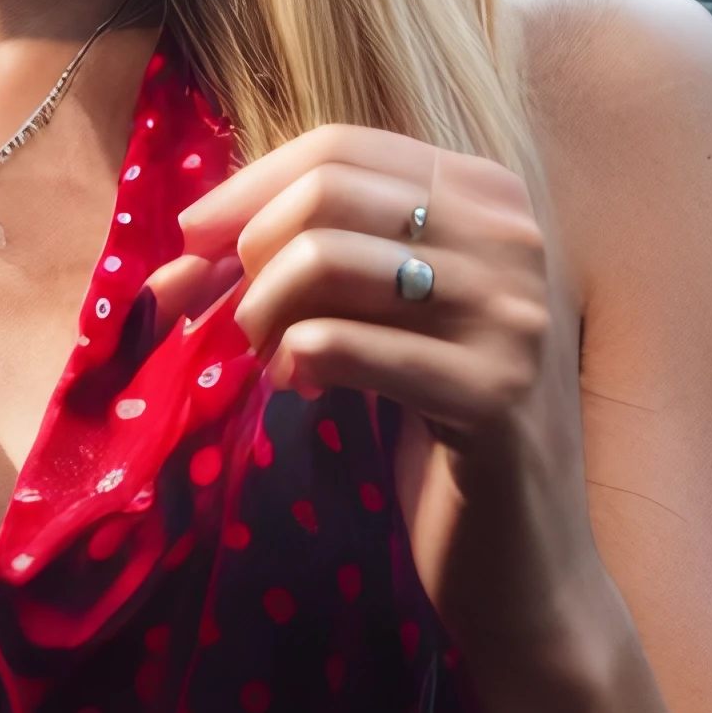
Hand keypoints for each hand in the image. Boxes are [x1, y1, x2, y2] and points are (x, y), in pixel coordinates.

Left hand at [153, 126, 606, 678]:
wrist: (524, 566)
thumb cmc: (437, 425)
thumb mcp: (386, 313)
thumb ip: (315, 253)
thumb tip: (187, 236)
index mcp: (490, 196)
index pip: (341, 146)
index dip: (248, 187)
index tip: (192, 241)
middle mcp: (515, 237)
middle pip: (330, 191)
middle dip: (249, 250)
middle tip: (232, 317)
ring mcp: (513, 315)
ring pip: (330, 259)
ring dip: (265, 310)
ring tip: (268, 357)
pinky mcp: (495, 394)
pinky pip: (347, 344)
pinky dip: (298, 359)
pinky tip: (300, 388)